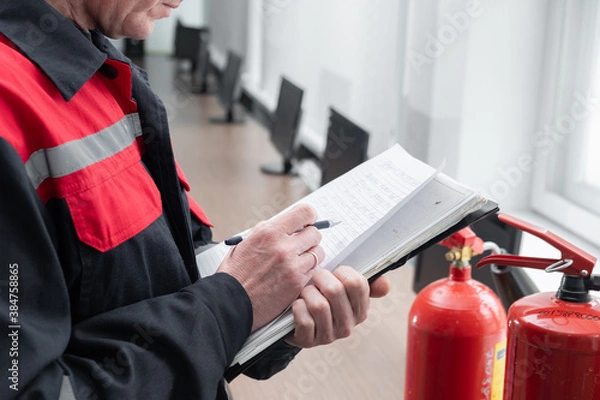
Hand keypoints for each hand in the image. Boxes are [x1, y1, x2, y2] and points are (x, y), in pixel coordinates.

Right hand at [217, 204, 324, 331]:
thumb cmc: (235, 275)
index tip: (308, 221)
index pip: (304, 212)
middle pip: (315, 233)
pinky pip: (313, 271)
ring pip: (318, 253)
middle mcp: (283, 247)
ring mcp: (292, 266)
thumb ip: (268, 231)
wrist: (229, 302)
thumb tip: (286, 225)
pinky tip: (293, 275)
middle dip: (309, 238)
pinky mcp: (297, 284)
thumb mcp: (246, 242)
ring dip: (310, 256)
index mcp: (269, 233)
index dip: (309, 216)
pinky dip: (307, 272)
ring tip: (297, 261)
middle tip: (302, 243)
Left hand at [285, 266, 390, 347]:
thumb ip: (363, 284)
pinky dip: (298, 308)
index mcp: (360, 310)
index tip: (335, 273)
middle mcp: (348, 325)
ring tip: (306, 293)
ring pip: (319, 305)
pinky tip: (299, 306)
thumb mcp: (344, 290)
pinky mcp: (309, 341)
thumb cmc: (322, 298)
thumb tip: (385, 284)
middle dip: (321, 278)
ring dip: (308, 293)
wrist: (298, 320)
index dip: (342, 272)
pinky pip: (304, 320)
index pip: (357, 283)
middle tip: (316, 278)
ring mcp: (329, 336)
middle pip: (335, 290)